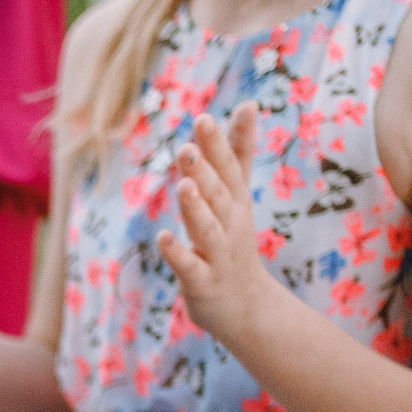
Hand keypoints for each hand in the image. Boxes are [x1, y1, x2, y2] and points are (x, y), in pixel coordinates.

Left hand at [157, 105, 285, 346]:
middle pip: (217, 195)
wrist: (246, 307)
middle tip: (186, 147)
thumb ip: (239, 152)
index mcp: (235, 202)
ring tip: (183, 185)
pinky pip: (190, 267)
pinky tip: (162, 238)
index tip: (203, 118)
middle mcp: (231, 224)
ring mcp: (218, 254)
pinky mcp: (203, 283)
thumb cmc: (234, 242)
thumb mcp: (238, 196)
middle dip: (204, 171)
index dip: (217, 146)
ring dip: (195, 208)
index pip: (228, 169)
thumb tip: (249, 104)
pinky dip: (178, 254)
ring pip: (207, 229)